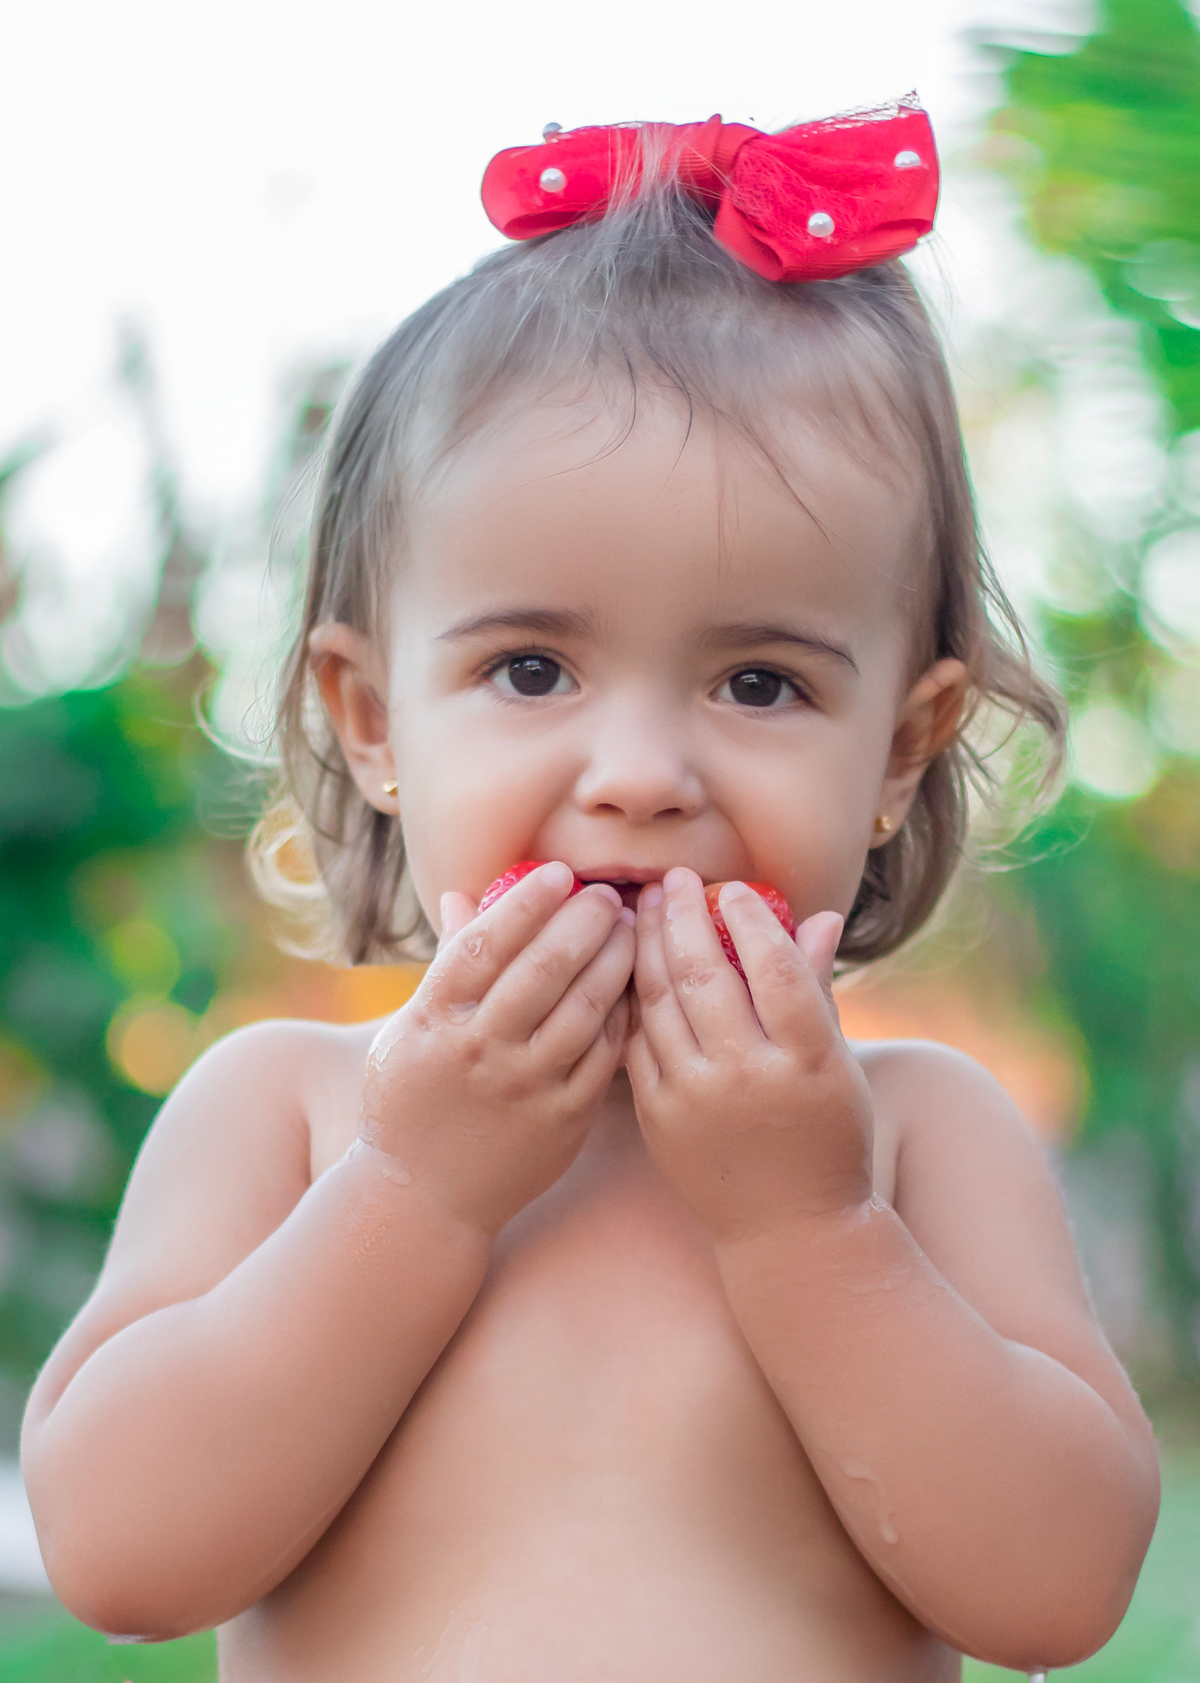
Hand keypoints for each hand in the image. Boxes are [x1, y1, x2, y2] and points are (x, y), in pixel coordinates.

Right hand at [359, 862, 634, 1236]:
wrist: (422, 1198)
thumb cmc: (411, 1100)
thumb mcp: (409, 1029)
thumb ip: (447, 964)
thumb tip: (461, 894)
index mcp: (436, 1019)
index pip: (486, 943)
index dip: (527, 902)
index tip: (559, 873)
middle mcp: (480, 1050)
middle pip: (544, 969)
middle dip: (584, 921)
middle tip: (608, 895)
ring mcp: (524, 1088)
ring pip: (583, 1008)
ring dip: (614, 960)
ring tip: (630, 930)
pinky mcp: (562, 1121)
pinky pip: (603, 1056)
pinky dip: (622, 1015)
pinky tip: (635, 987)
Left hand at [625, 867, 872, 1243]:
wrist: (787, 1230)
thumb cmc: (827, 1137)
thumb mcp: (838, 1066)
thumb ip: (817, 990)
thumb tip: (821, 916)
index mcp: (807, 1061)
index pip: (775, 970)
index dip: (752, 921)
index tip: (733, 889)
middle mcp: (748, 1078)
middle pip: (705, 975)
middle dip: (683, 916)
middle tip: (673, 878)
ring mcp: (696, 1099)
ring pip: (660, 1002)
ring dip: (646, 945)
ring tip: (641, 907)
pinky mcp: (658, 1117)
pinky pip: (635, 1041)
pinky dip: (629, 996)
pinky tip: (625, 962)